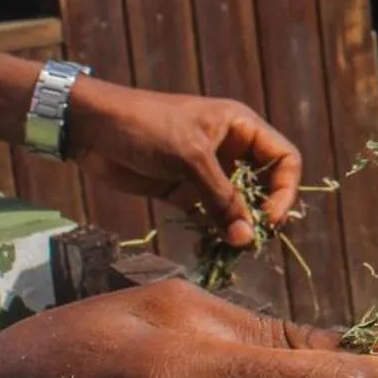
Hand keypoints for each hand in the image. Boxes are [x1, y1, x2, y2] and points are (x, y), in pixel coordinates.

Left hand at [66, 80, 300, 245]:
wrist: (92, 127)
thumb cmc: (146, 127)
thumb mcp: (190, 158)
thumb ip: (220, 199)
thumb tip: (247, 238)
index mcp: (242, 128)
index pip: (285, 160)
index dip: (285, 190)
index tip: (269, 218)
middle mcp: (231, 150)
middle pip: (265, 187)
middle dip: (261, 215)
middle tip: (250, 240)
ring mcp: (208, 172)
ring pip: (237, 206)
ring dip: (236, 229)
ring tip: (230, 250)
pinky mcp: (184, 191)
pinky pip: (209, 217)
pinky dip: (212, 234)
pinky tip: (207, 249)